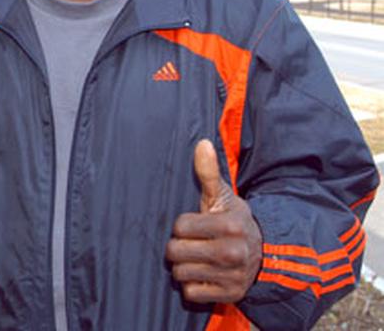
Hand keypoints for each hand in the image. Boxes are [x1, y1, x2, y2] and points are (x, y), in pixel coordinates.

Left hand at [165, 140, 261, 303]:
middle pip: (175, 252)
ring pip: (180, 274)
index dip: (182, 226)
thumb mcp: (222, 196)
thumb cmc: (232, 221)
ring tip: (198, 259)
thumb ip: (208, 173)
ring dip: (184, 267)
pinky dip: (193, 286)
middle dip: (178, 248)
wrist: (263, 254)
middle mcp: (233, 252)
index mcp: (231, 225)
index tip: (195, 225)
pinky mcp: (230, 295)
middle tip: (193, 244)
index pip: (180, 227)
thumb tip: (202, 143)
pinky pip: (191, 293)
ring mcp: (232, 276)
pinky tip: (204, 275)